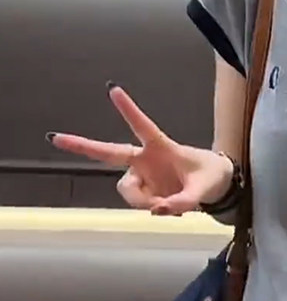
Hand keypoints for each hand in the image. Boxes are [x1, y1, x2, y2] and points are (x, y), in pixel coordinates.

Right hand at [47, 85, 234, 215]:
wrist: (218, 186)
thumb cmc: (211, 176)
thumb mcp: (203, 189)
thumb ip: (182, 202)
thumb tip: (156, 212)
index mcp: (161, 147)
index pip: (142, 126)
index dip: (128, 109)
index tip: (113, 89)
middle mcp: (146, 159)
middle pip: (109, 153)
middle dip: (82, 145)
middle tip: (55, 137)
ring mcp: (143, 176)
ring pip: (127, 191)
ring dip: (143, 202)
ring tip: (169, 206)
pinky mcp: (145, 191)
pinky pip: (141, 204)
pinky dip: (153, 209)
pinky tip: (170, 208)